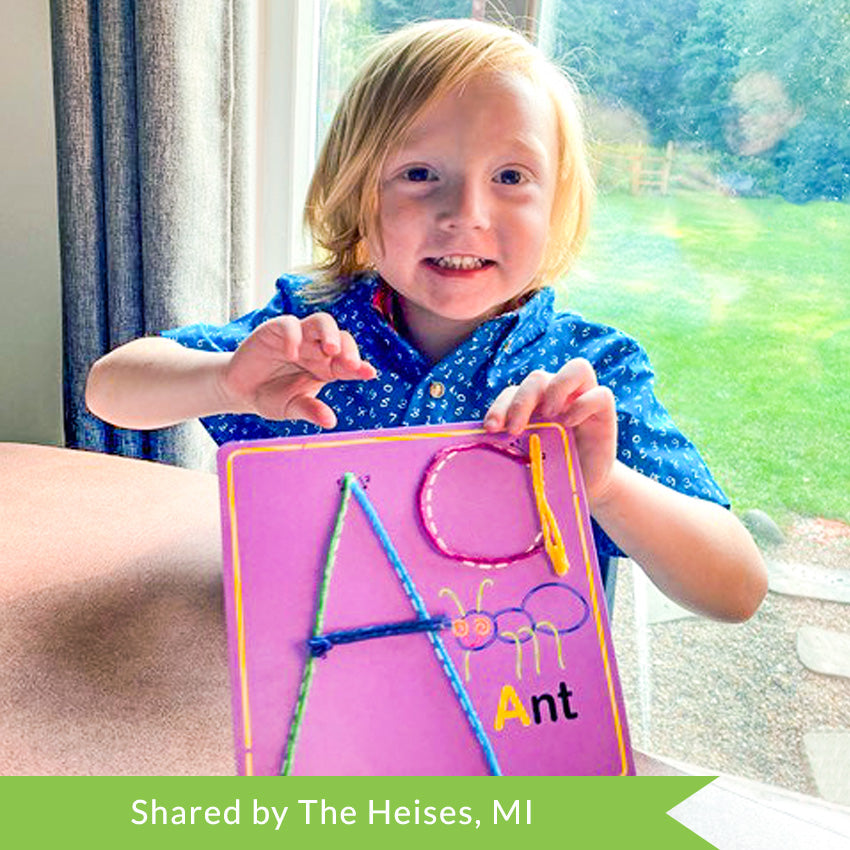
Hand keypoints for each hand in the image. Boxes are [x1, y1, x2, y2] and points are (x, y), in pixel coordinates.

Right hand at [219, 313, 376, 427]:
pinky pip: (289, 325)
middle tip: (350, 363)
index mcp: (326, 367)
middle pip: (340, 337)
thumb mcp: (291, 407)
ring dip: (329, 333)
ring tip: (330, 350)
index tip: (369, 373)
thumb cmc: (270, 396)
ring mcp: (298, 337)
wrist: (239, 390)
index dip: (360, 366)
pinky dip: (294, 336)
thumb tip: (330, 421)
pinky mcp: (275, 330)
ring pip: (321, 321)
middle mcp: (316, 349)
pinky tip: (292, 354)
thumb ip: (310, 410)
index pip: (348, 363)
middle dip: (348, 348)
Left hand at [483, 359, 616, 505]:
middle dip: (522, 401)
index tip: (491, 429)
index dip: (500, 406)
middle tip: (514, 429)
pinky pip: (600, 393)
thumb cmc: (554, 469)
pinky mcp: (605, 412)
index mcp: (535, 402)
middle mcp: (559, 394)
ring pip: (577, 368)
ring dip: (557, 388)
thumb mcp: (529, 453)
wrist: (585, 485)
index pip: (514, 391)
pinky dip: (583, 405)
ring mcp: (584, 398)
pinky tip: (570, 423)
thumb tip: (485, 438)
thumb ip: (512, 441)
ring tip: (548, 415)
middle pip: (538, 377)